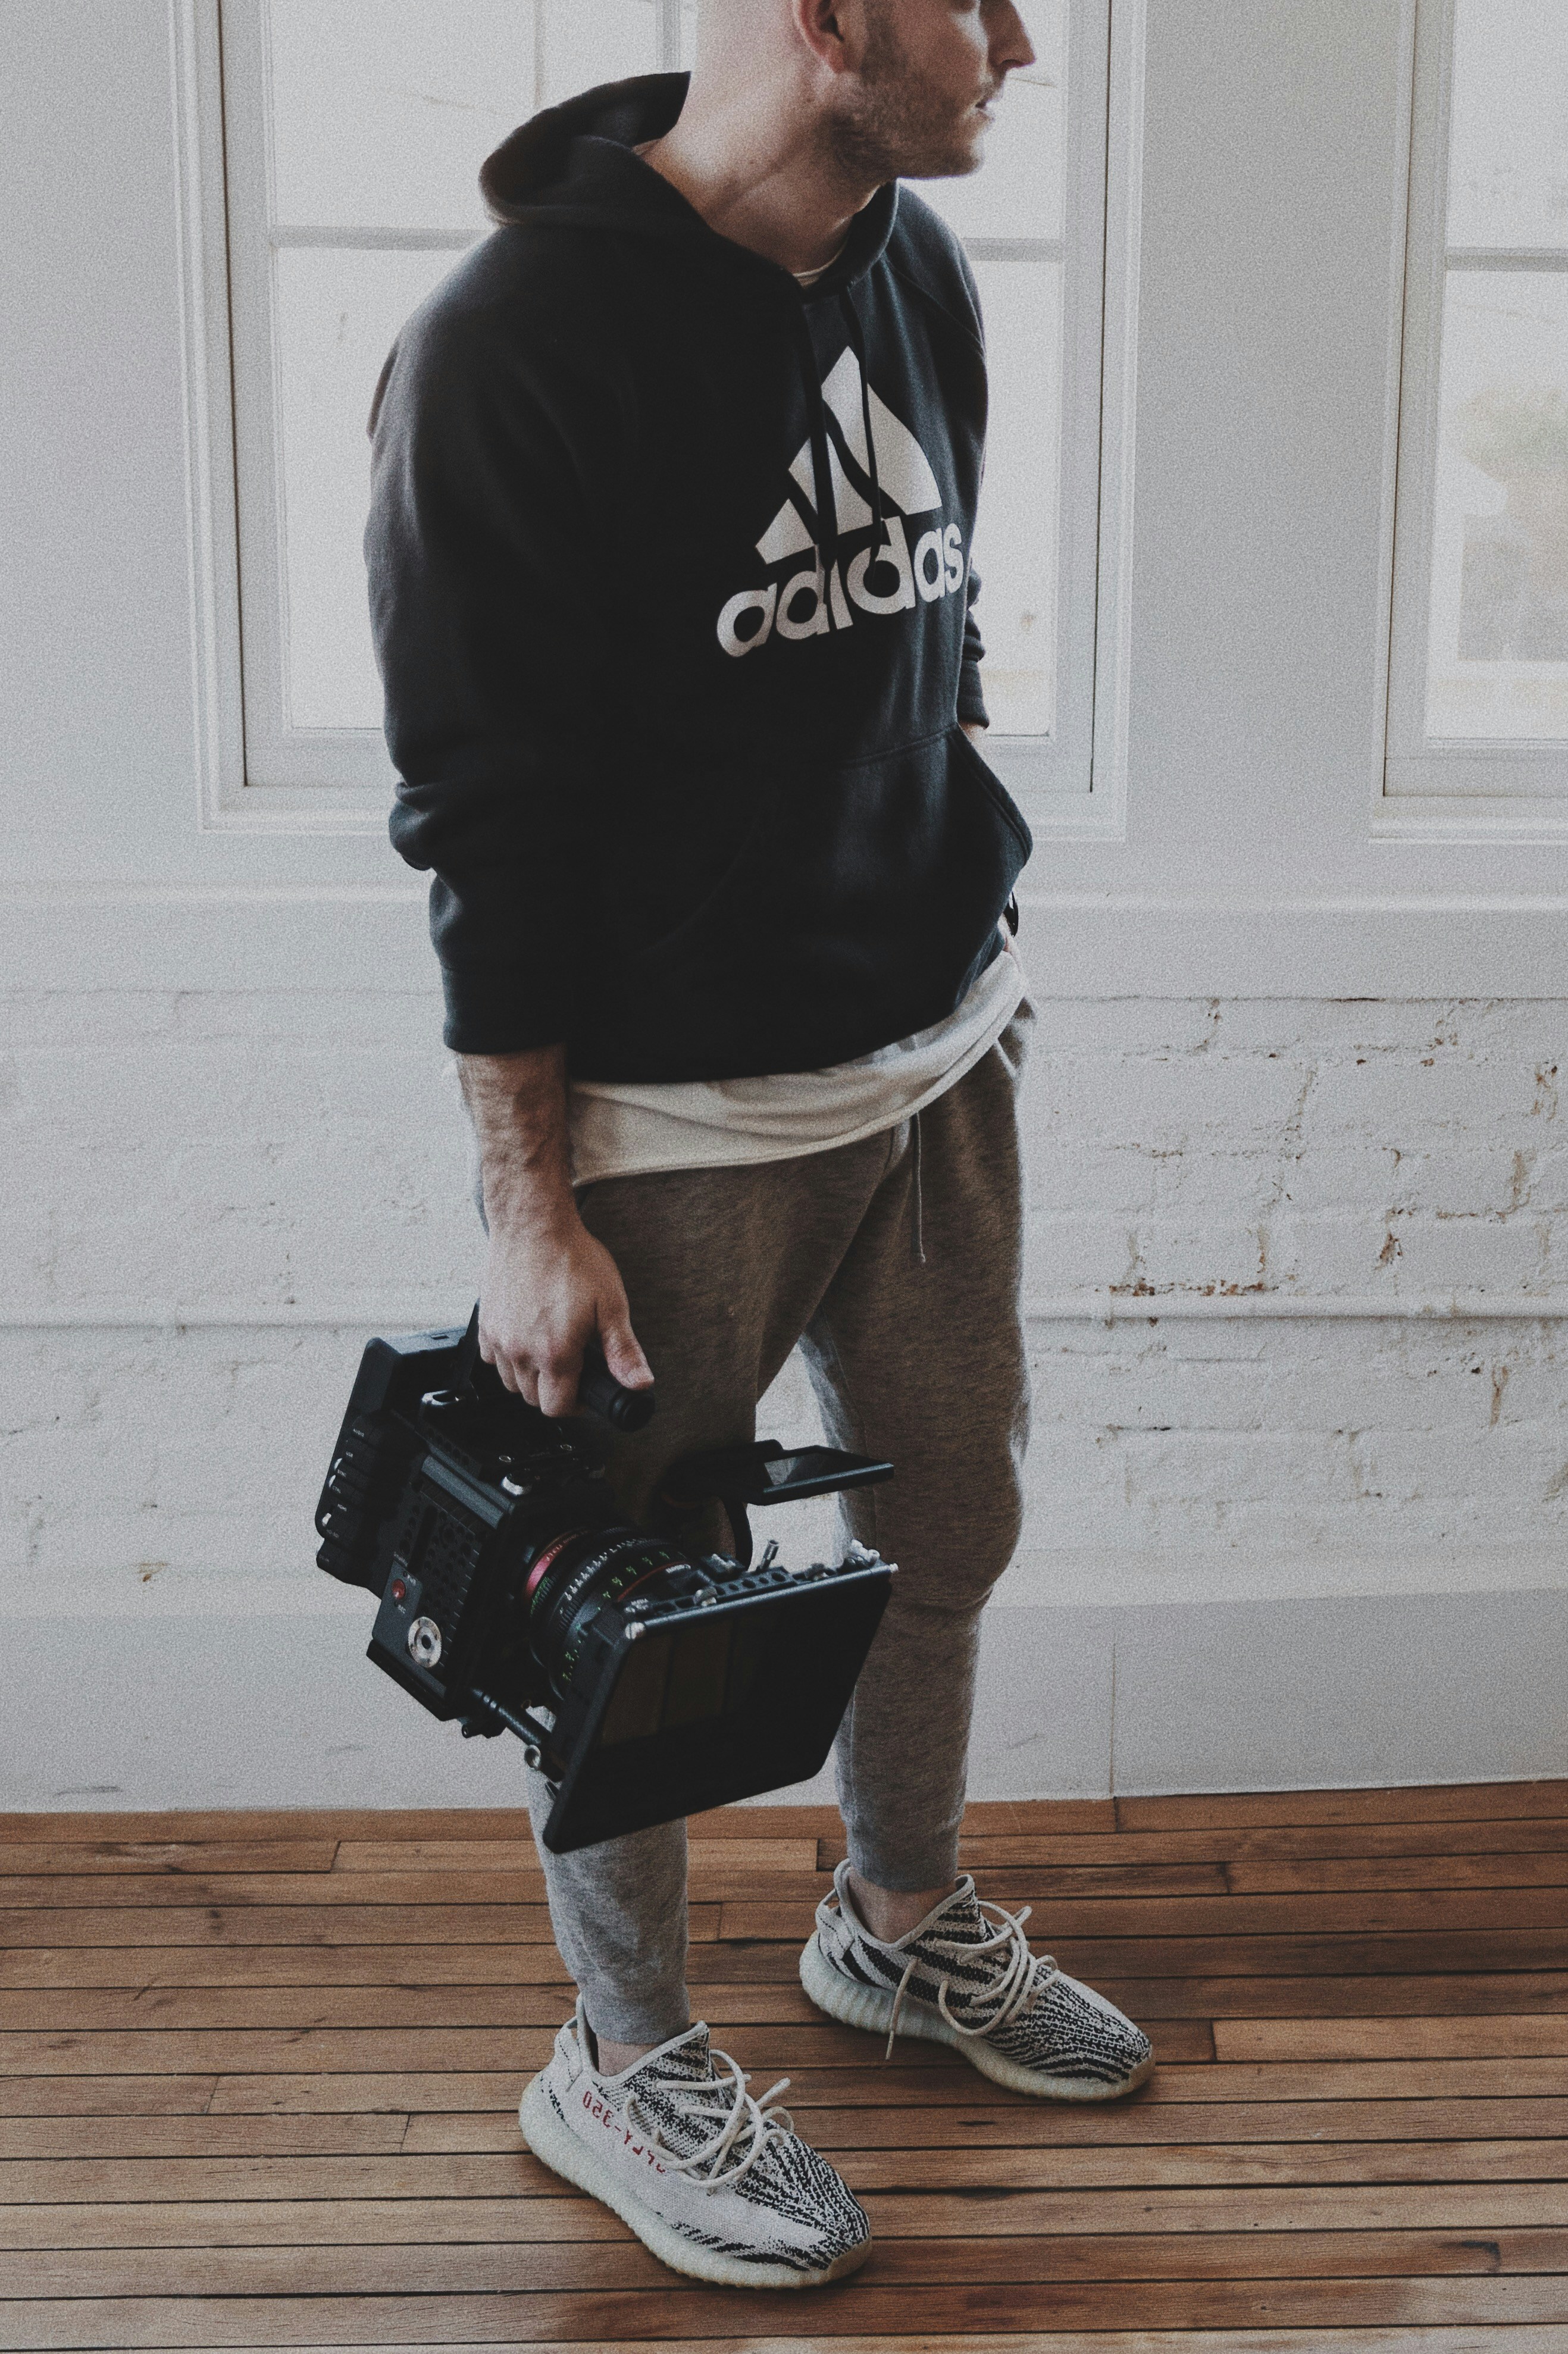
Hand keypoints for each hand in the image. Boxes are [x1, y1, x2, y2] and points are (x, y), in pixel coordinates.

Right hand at [478, 1206, 651, 1417]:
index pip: (558, 1407)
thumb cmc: (571, 1257)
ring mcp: (499, 1339)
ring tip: (551, 1352)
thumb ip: (623, 1351)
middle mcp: (521, 1351)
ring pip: (511, 1382)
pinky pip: (492, 1359)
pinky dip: (509, 1358)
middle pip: (534, 1399)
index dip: (577, 1406)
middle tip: (574, 1367)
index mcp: (555, 1353)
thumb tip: (640, 1384)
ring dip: (531, 1377)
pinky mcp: (484, 1324)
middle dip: (556, 1391)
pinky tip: (528, 1338)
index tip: (587, 1391)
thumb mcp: (610, 1305)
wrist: (533, 1224)